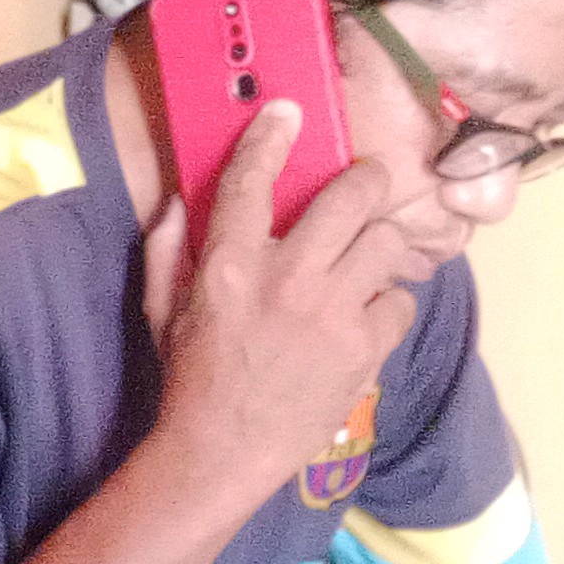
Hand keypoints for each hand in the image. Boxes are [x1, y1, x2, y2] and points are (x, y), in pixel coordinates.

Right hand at [140, 101, 418, 503]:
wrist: (222, 452)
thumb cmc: (191, 378)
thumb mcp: (162, 310)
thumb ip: (166, 250)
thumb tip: (176, 200)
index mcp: (229, 265)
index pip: (252, 181)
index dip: (272, 136)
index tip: (289, 111)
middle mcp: (286, 278)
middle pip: (351, 198)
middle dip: (367, 179)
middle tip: (367, 182)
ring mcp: (331, 313)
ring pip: (387, 241)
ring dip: (382, 241)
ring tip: (372, 251)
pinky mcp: (364, 349)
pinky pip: (401, 301)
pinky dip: (389, 302)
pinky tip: (369, 312)